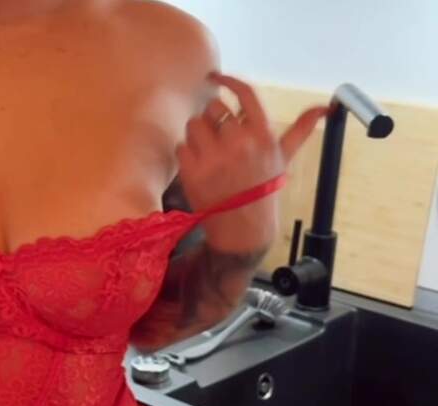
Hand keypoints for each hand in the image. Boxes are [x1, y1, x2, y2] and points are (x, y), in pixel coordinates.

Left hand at [176, 72, 327, 212]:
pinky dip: (186, 153)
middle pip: (213, 107)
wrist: (243, 226)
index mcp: (262, 134)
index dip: (227, 80)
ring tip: (208, 151)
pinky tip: (199, 165)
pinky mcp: (193, 170)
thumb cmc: (263, 187)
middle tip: (217, 136)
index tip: (215, 77)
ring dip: (197, 134)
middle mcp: (239, 142)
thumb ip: (302, 128)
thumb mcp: (283, 157)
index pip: (244, 92)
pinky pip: (181, 145)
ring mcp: (214, 156)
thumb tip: (327, 107)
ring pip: (194, 124)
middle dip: (212, 118)